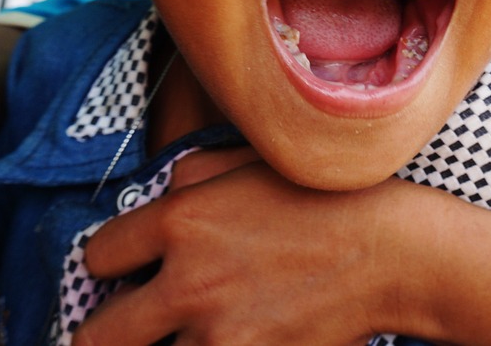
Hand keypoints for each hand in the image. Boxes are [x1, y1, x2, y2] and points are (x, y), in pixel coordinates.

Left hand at [73, 150, 427, 345]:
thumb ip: (188, 177)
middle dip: (106, 332)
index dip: (110, 263)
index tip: (129, 269)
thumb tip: (154, 199)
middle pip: (95, 339)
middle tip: (129, 326)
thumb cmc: (326, 199)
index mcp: (182, 221)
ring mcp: (221, 337)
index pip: (97, 257)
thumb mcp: (251, 162)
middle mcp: (189, 283)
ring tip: (193, 330)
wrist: (395, 253)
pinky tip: (234, 337)